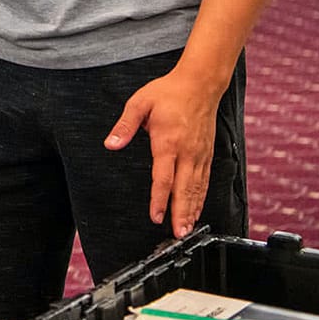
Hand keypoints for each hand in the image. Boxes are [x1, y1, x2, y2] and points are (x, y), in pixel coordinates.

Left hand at [105, 69, 222, 237]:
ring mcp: (200, 154)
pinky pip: (205, 180)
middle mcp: (187, 152)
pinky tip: (197, 209)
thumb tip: (110, 143)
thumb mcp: (139, 103)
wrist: (200, 84)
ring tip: (187, 229)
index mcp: (168, 142)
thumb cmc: (168, 92)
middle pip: (184, 189)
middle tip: (178, 235)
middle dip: (181, 214)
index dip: (159, 199)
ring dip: (192, 210)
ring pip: (197, 188)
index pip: (163, 177)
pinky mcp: (207, 154)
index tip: (156, 216)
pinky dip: (201, 197)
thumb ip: (125, 126)